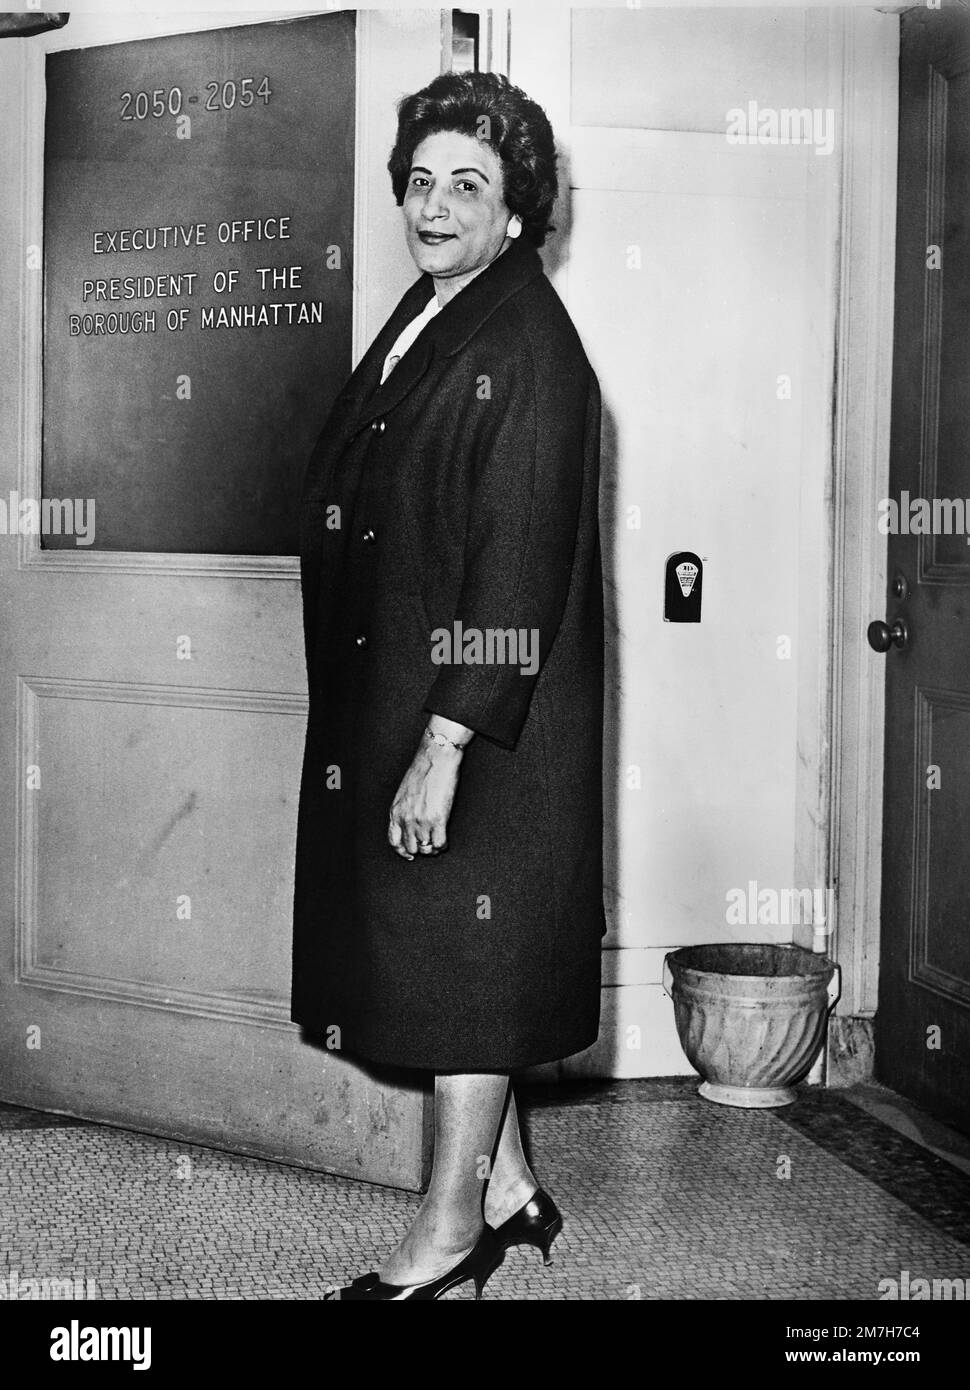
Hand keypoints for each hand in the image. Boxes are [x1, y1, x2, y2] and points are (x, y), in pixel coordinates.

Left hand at [388, 738, 463, 859]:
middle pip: (411, 847)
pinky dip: (442, 845)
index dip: (402, 851)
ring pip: (426, 848)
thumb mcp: (404, 793)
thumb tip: (410, 824)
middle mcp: (406, 819)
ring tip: (438, 843)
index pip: (394, 841)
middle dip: (420, 849)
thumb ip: (403, 810)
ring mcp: (422, 820)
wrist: (435, 759)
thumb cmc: (422, 771)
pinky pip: (439, 843)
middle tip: (429, 846)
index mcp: (395, 811)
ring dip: (432, 848)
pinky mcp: (438, 819)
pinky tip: (444, 840)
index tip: (410, 855)